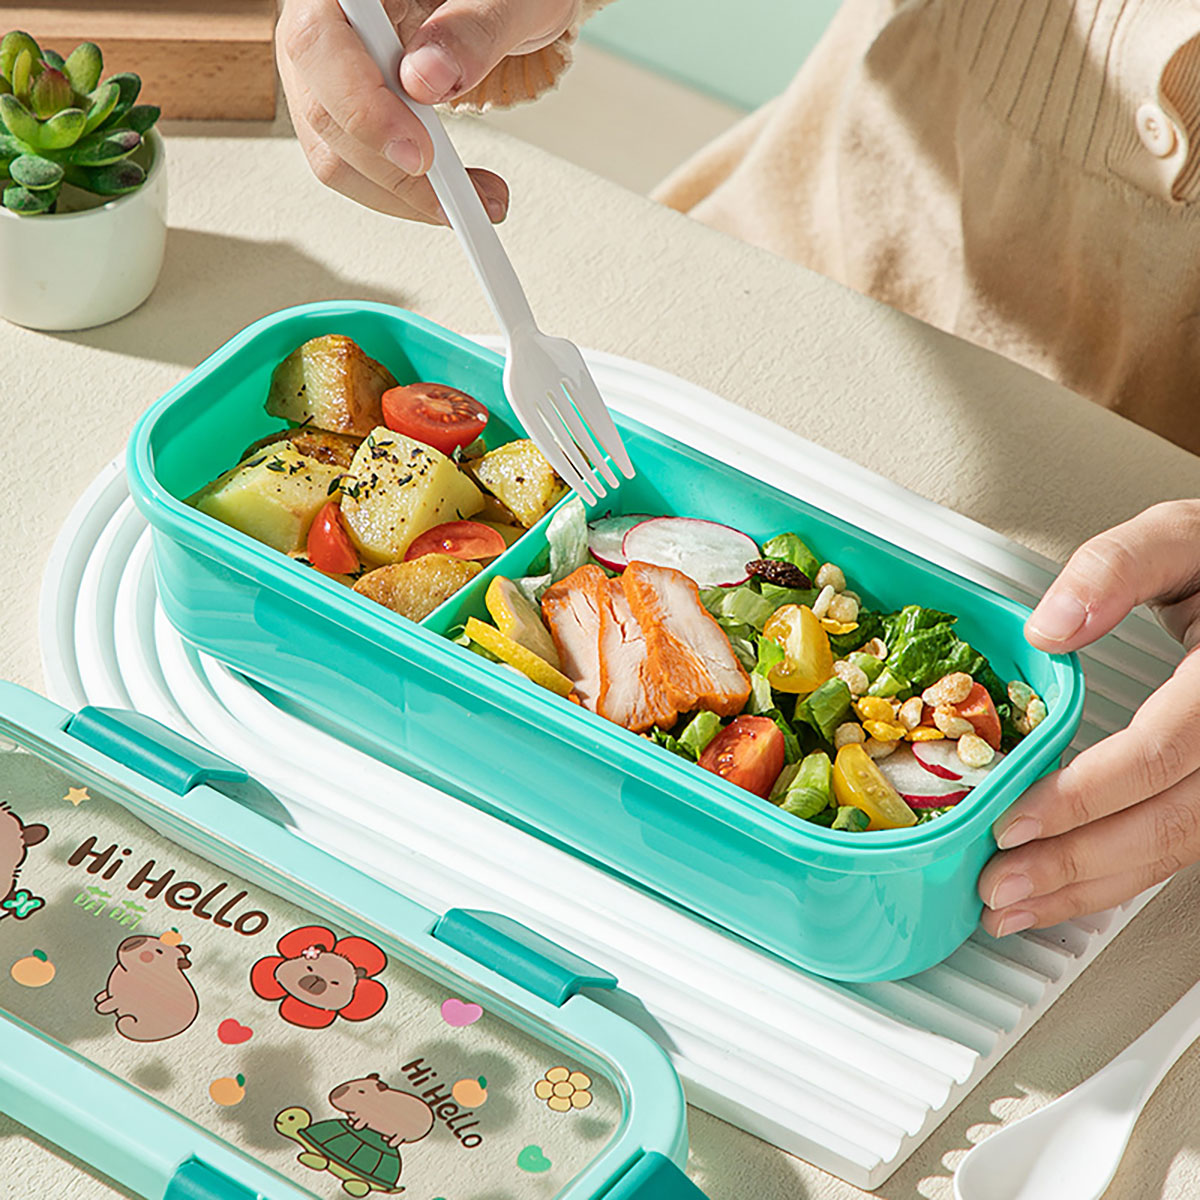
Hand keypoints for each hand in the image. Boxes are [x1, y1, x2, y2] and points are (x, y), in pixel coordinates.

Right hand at [276, 0, 580, 221]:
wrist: (500, 6)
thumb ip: (471, 29)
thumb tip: (426, 77)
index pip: (319, 42)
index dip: (361, 106)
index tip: (418, 153)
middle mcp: (323, 21)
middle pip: (321, 107)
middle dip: (390, 167)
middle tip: (457, 194)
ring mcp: (329, 69)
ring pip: (333, 151)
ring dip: (404, 192)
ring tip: (475, 198)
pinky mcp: (347, 108)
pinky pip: (356, 165)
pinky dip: (405, 190)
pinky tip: (454, 191)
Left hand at [980, 501, 1199, 936]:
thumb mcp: (1182, 537)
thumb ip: (1117, 568)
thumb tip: (1050, 627)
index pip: (1161, 752)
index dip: (1084, 795)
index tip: (1012, 821)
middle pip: (1172, 822)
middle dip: (1077, 865)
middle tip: (997, 888)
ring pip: (1183, 848)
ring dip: (1095, 886)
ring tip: (1017, 907)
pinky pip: (1187, 843)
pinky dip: (1124, 872)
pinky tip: (1072, 888)